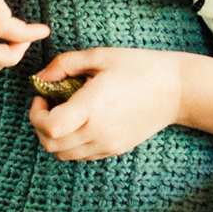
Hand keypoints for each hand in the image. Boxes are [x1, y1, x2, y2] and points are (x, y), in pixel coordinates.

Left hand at [26, 47, 186, 160]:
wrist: (175, 90)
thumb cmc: (139, 67)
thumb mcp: (100, 56)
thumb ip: (65, 64)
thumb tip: (41, 77)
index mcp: (92, 107)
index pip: (50, 127)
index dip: (36, 114)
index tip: (42, 97)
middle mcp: (98, 132)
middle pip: (51, 145)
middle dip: (40, 126)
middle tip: (48, 105)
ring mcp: (107, 144)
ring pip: (64, 155)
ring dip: (54, 137)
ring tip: (63, 114)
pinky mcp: (114, 149)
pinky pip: (81, 155)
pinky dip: (71, 143)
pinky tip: (80, 121)